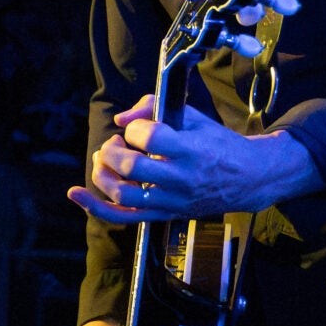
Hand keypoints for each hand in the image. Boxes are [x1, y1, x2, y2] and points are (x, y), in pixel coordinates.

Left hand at [67, 94, 320, 224]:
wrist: (250, 178)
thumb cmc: (218, 144)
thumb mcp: (194, 117)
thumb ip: (155, 108)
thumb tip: (120, 119)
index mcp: (192, 150)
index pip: (149, 138)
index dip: (134, 129)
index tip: (137, 128)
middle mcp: (181, 178)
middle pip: (131, 168)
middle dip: (111, 151)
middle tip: (113, 144)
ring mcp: (172, 200)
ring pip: (124, 194)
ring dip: (102, 174)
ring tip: (103, 160)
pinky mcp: (165, 215)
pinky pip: (125, 217)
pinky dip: (96, 207)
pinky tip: (76, 195)